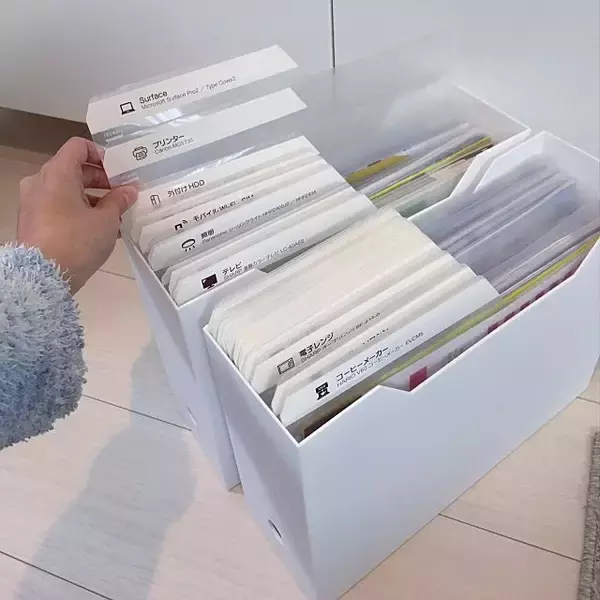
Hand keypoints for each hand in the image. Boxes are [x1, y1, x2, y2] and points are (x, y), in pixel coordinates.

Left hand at [17, 137, 137, 293]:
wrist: (43, 275)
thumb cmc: (76, 240)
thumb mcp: (106, 220)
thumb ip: (119, 201)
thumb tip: (129, 191)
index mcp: (58, 173)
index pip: (79, 147)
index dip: (101, 154)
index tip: (119, 171)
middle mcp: (41, 182)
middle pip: (74, 169)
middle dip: (102, 181)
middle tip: (124, 194)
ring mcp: (34, 202)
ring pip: (68, 191)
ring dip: (93, 199)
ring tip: (117, 216)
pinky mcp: (34, 221)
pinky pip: (60, 207)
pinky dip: (80, 211)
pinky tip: (101, 230)